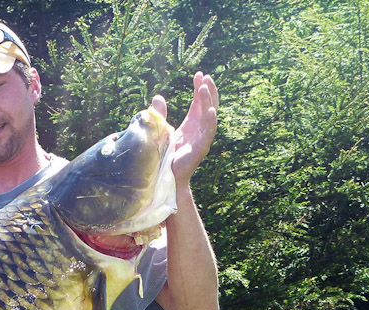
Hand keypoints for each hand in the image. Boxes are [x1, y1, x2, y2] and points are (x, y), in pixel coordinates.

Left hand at [151, 72, 218, 187]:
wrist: (164, 176)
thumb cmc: (164, 155)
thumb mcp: (161, 129)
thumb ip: (160, 114)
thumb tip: (158, 96)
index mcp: (191, 124)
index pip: (199, 102)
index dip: (200, 88)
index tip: (199, 74)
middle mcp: (198, 129)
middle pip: (208, 106)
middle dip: (208, 91)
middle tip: (205, 76)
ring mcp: (201, 138)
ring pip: (209, 116)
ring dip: (209, 101)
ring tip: (204, 87)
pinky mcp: (200, 148)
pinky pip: (208, 133)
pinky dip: (210, 122)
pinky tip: (210, 110)